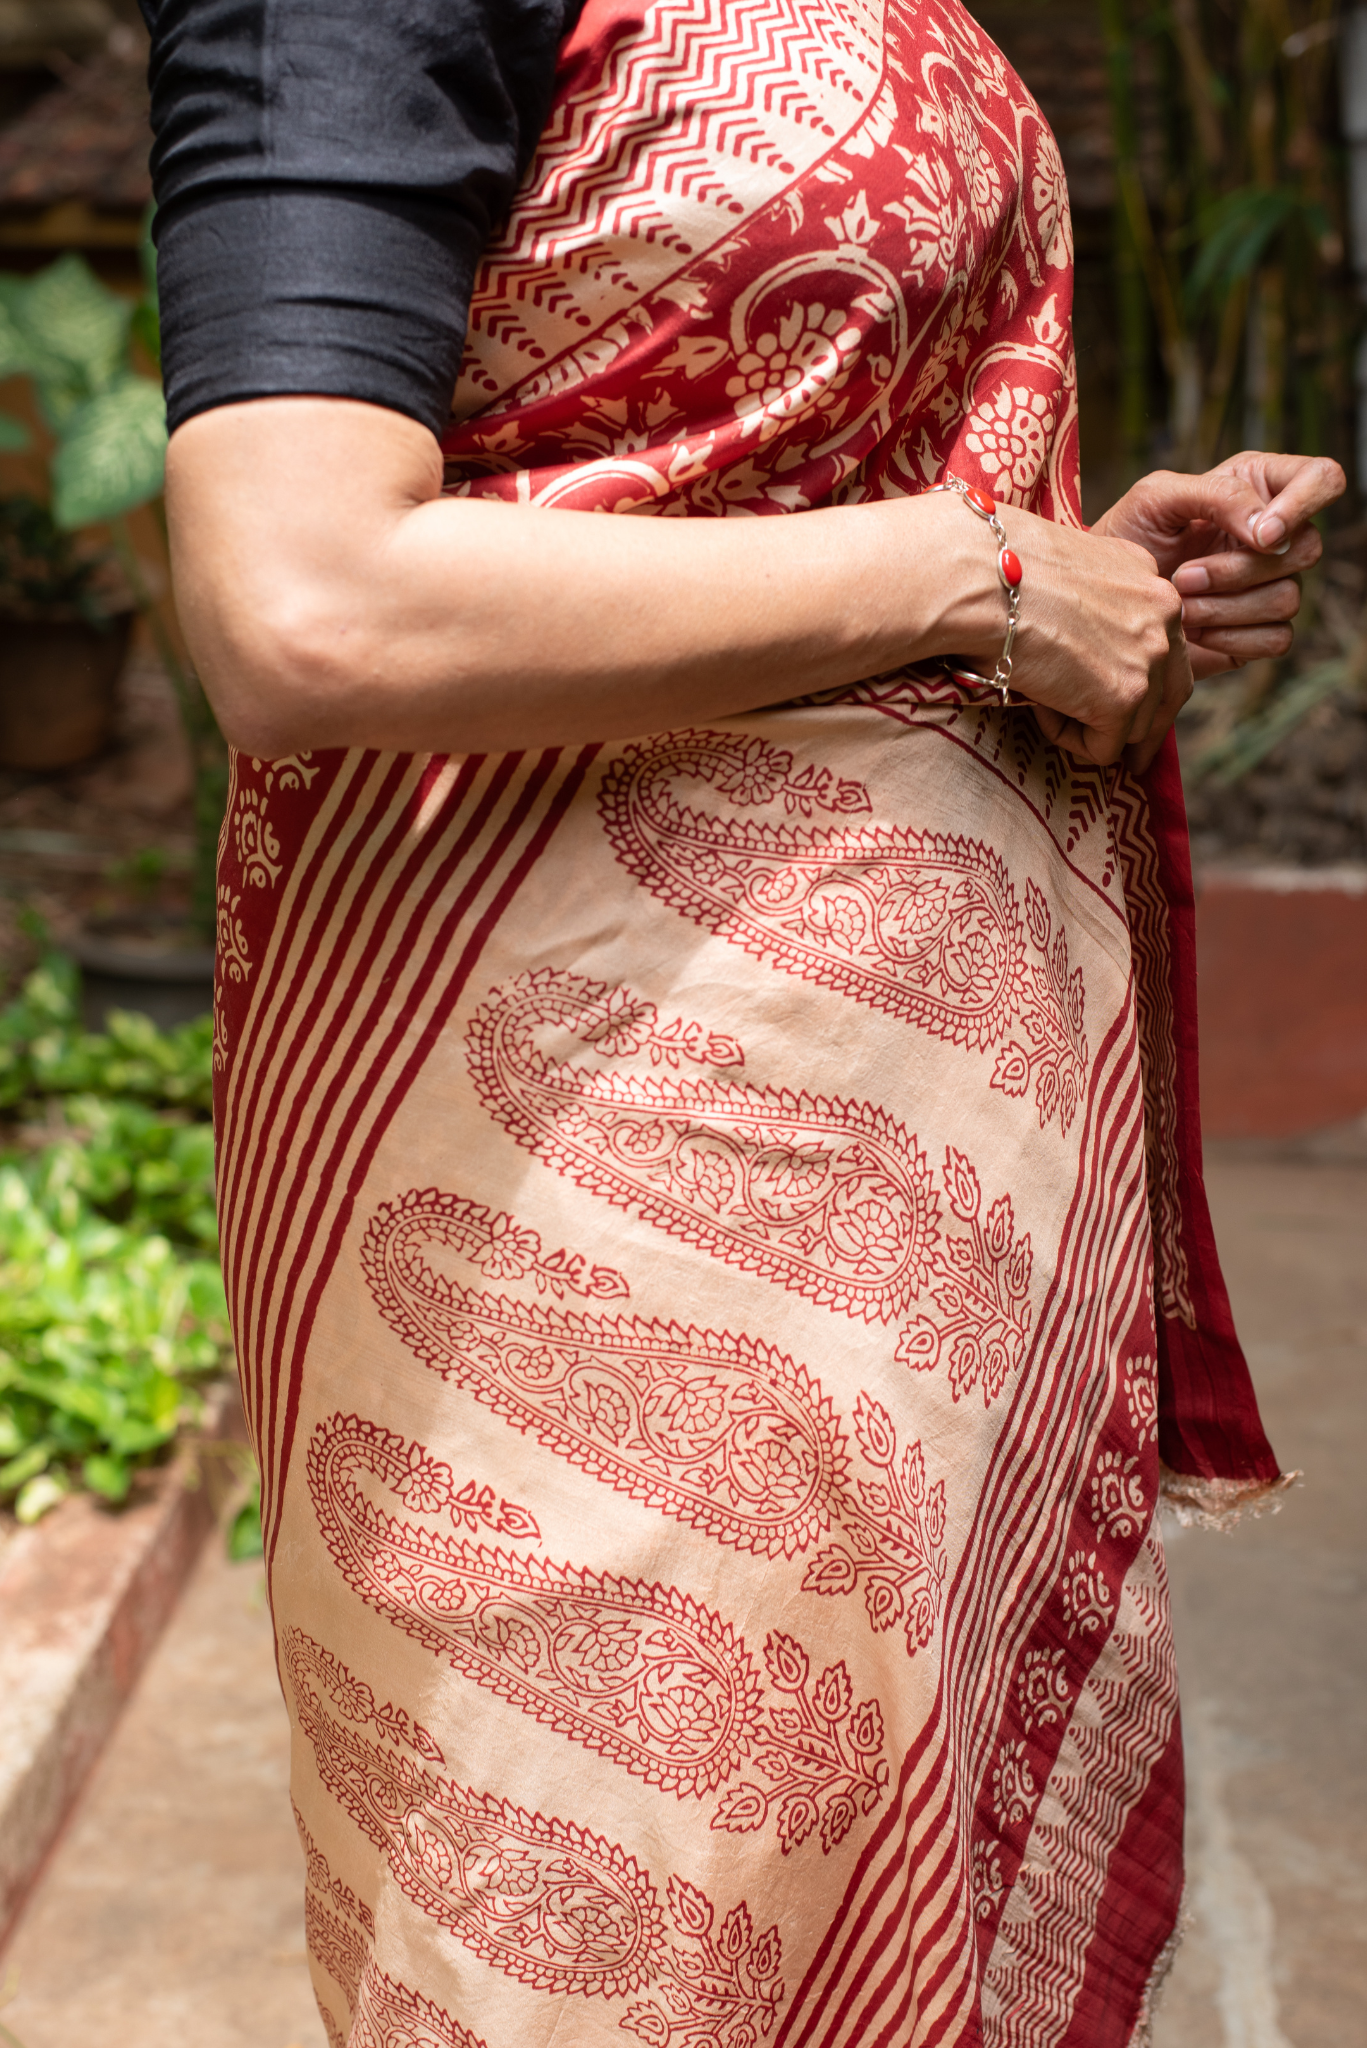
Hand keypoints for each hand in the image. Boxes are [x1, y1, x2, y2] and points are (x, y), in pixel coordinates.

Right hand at [957, 501, 1189, 773]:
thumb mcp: (1065, 570)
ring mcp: (1149, 657)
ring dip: (1091, 725)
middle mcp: (1164, 612)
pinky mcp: (1124, 697)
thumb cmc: (996, 572)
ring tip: (1043, 700)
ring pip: (1137, 726)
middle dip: (1145, 726)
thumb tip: (1084, 642)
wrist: (979, 582)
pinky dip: (1068, 738)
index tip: (1123, 704)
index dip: (1143, 679)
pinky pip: (1103, 748)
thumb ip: (1091, 602)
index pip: (1165, 644)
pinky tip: (1038, 706)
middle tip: (1130, 759)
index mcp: (1148, 577)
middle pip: (1171, 690)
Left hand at [1093, 453, 1345, 680]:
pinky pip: (1276, 638)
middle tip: (1183, 576)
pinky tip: (1191, 631)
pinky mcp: (1260, 631)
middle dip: (1239, 570)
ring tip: (1177, 604)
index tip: (1259, 535)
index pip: (1324, 479)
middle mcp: (1275, 536)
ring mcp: (1271, 585)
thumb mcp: (1158, 497)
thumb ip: (1218, 496)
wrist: (1100, 599)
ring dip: (1225, 606)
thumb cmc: (1125, 537)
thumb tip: (1269, 531)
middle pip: (1307, 549)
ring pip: (1289, 598)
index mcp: (1259, 488)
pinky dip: (1230, 637)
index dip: (1304, 505)